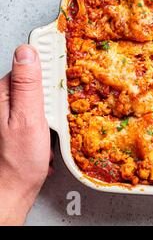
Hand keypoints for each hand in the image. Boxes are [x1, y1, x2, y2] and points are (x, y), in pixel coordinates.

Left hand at [0, 45, 50, 224]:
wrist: (15, 187)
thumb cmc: (20, 159)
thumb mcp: (28, 118)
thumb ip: (28, 85)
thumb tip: (27, 52)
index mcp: (2, 94)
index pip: (29, 67)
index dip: (48, 73)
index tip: (61, 83)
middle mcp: (4, 101)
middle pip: (36, 83)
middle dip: (51, 96)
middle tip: (54, 115)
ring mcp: (13, 113)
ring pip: (41, 99)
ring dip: (53, 111)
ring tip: (52, 128)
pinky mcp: (21, 123)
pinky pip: (41, 112)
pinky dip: (50, 121)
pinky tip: (50, 133)